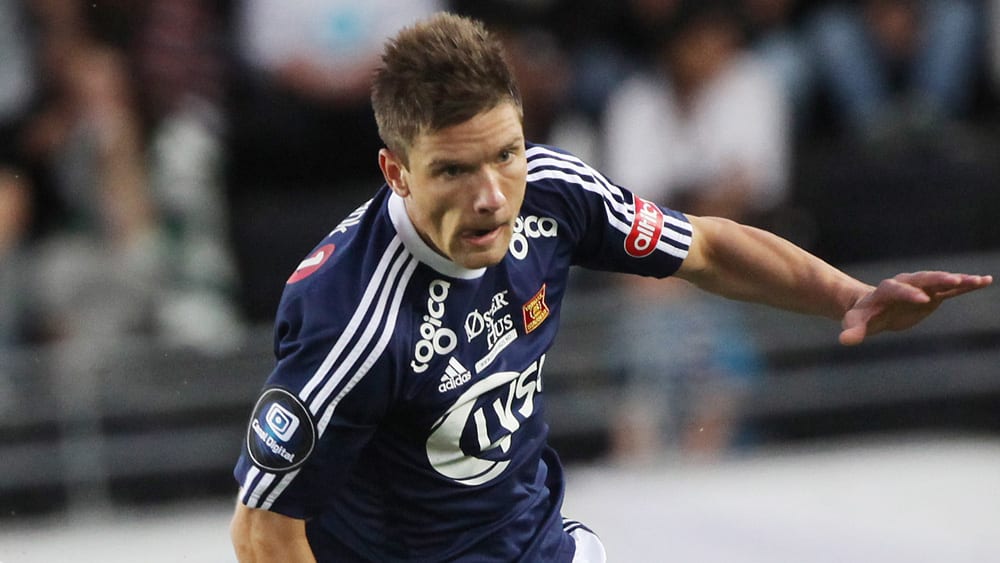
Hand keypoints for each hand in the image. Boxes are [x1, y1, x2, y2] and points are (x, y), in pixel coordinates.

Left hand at [839, 271, 992, 345]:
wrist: (873, 307)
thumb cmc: (863, 315)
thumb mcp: (855, 323)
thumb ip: (852, 330)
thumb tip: (844, 341)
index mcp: (885, 290)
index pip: (897, 289)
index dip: (909, 294)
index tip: (922, 300)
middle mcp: (905, 284)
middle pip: (921, 278)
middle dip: (936, 279)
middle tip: (954, 280)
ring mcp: (921, 288)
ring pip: (940, 281)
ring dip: (958, 280)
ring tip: (978, 280)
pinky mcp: (933, 294)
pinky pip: (952, 289)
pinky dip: (967, 285)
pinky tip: (985, 281)